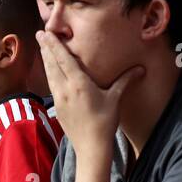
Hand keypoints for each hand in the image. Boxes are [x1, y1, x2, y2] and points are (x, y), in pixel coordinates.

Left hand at [37, 30, 143, 156]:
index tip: (45, 33)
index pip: (63, 59)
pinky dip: (49, 74)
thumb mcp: (115, 99)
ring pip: (50, 74)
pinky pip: (51, 85)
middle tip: (40, 34)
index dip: (53, 45)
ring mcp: (59, 99)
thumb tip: (141, 68)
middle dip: (46, 48)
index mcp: (79, 84)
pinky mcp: (58, 108)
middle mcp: (65, 89)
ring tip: (43, 48)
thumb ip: (125, 81)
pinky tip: (49, 70)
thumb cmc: (104, 123)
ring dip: (46, 60)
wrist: (91, 148)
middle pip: (52, 64)